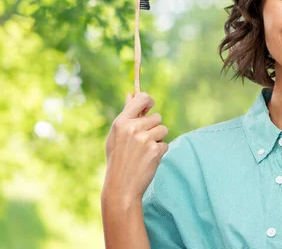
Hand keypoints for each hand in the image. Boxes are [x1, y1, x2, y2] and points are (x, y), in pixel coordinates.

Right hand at [102, 92, 168, 206]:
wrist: (121, 187)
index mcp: (121, 122)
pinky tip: (148, 160)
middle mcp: (133, 128)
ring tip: (144, 151)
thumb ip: (126, 115)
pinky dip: (160, 152)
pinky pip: (165, 144)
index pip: (141, 99)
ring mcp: (144, 139)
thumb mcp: (116, 136)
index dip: (149, 100)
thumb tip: (131, 94)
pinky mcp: (155, 151)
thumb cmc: (117, 159)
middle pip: (157, 117)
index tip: (150, 105)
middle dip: (154, 127)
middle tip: (142, 142)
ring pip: (163, 130)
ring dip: (158, 139)